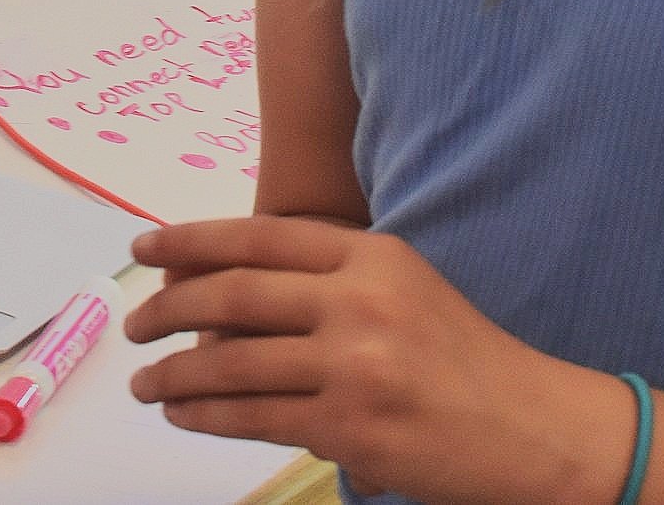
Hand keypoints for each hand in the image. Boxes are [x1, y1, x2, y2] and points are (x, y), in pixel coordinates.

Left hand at [125, 217, 635, 504]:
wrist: (530, 427)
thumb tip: (224, 283)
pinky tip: (182, 413)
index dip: (191, 240)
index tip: (143, 247)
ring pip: (232, 363)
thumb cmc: (461, 359)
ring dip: (173, 375)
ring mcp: (354, 366)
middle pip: (233, 295)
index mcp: (372, 255)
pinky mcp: (349, 427)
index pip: (261, 236)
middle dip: (166, 308)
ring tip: (143, 382)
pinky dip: (205, 415)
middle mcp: (360, 301)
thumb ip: (329, 278)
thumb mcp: (404, 288)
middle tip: (132, 325)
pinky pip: (254, 417)